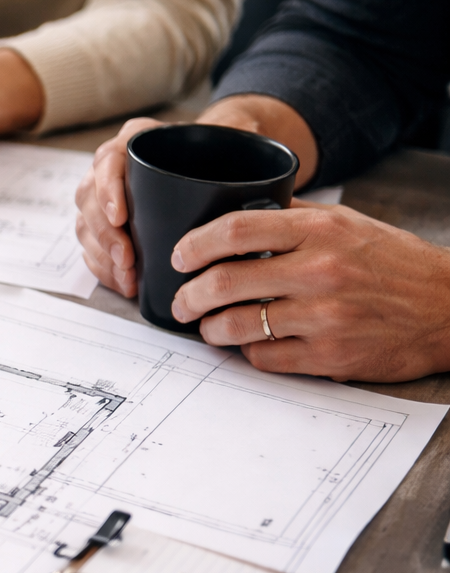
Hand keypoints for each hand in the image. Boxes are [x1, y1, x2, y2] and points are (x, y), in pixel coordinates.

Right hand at [75, 96, 321, 298]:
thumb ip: (235, 129)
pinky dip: (105, 268)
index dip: (107, 191)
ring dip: (102, 255)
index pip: (107, 161)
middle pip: (88, 198)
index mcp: (136, 138)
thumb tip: (244, 133)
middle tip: (125, 260)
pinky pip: (92, 247)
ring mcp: (105, 196)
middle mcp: (113, 165)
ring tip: (127, 278)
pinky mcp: (107, 225)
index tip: (120, 218)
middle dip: (104, 234)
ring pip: (86, 226)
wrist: (219, 160)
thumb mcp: (229, 132)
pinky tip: (124, 282)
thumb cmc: (221, 147)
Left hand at [168, 203, 449, 381]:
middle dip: (188, 296)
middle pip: (223, 282)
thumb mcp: (348, 224)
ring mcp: (324, 317)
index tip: (179, 256)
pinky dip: (248, 352)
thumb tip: (236, 213)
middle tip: (182, 302)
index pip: (235, 230)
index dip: (194, 244)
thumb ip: (293, 219)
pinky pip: (264, 358)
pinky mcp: (330, 356)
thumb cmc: (394, 264)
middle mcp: (320, 271)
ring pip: (237, 326)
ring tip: (208, 327)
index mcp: (320, 231)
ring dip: (210, 329)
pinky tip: (250, 344)